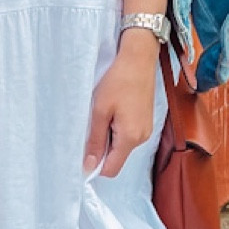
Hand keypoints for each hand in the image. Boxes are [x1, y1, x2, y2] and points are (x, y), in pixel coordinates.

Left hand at [83, 32, 159, 177]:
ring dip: (108, 136)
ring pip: (122, 146)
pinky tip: (112, 110)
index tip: (83, 151)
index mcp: (130, 138)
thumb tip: (89, 166)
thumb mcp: (100, 111)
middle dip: (101, 149)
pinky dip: (117, 129)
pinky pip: (128, 135)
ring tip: (103, 114)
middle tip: (91, 125)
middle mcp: (142, 138)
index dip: (95, 165)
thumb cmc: (118, 81)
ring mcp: (146, 130)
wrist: (138, 59)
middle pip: (117, 158)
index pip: (112, 169)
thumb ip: (95, 141)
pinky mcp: (145, 121)